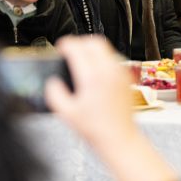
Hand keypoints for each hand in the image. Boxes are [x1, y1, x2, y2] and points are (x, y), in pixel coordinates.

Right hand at [45, 35, 177, 180]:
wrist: (120, 139)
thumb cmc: (96, 129)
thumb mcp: (66, 113)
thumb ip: (54, 93)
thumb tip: (53, 81)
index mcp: (92, 77)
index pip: (77, 47)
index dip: (65, 44)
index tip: (60, 48)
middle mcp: (108, 71)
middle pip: (93, 42)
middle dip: (79, 42)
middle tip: (70, 50)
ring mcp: (120, 73)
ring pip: (106, 48)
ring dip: (91, 49)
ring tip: (81, 58)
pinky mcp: (127, 78)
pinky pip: (114, 58)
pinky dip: (102, 58)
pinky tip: (95, 70)